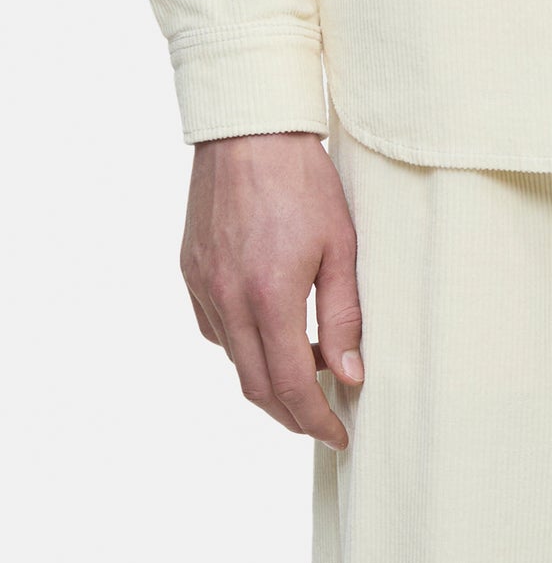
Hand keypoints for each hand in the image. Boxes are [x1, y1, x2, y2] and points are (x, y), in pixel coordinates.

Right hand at [180, 132, 362, 448]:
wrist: (249, 129)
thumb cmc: (303, 180)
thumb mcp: (341, 245)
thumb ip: (344, 315)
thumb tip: (349, 374)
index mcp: (269, 296)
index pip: (291, 385)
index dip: (315, 419)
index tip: (338, 434)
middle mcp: (226, 299)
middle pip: (256, 385)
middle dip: (291, 413)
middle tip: (322, 419)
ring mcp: (202, 286)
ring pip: (232, 358)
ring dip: (267, 377)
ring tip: (306, 370)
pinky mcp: (190, 270)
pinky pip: (214, 326)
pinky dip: (242, 342)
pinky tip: (268, 328)